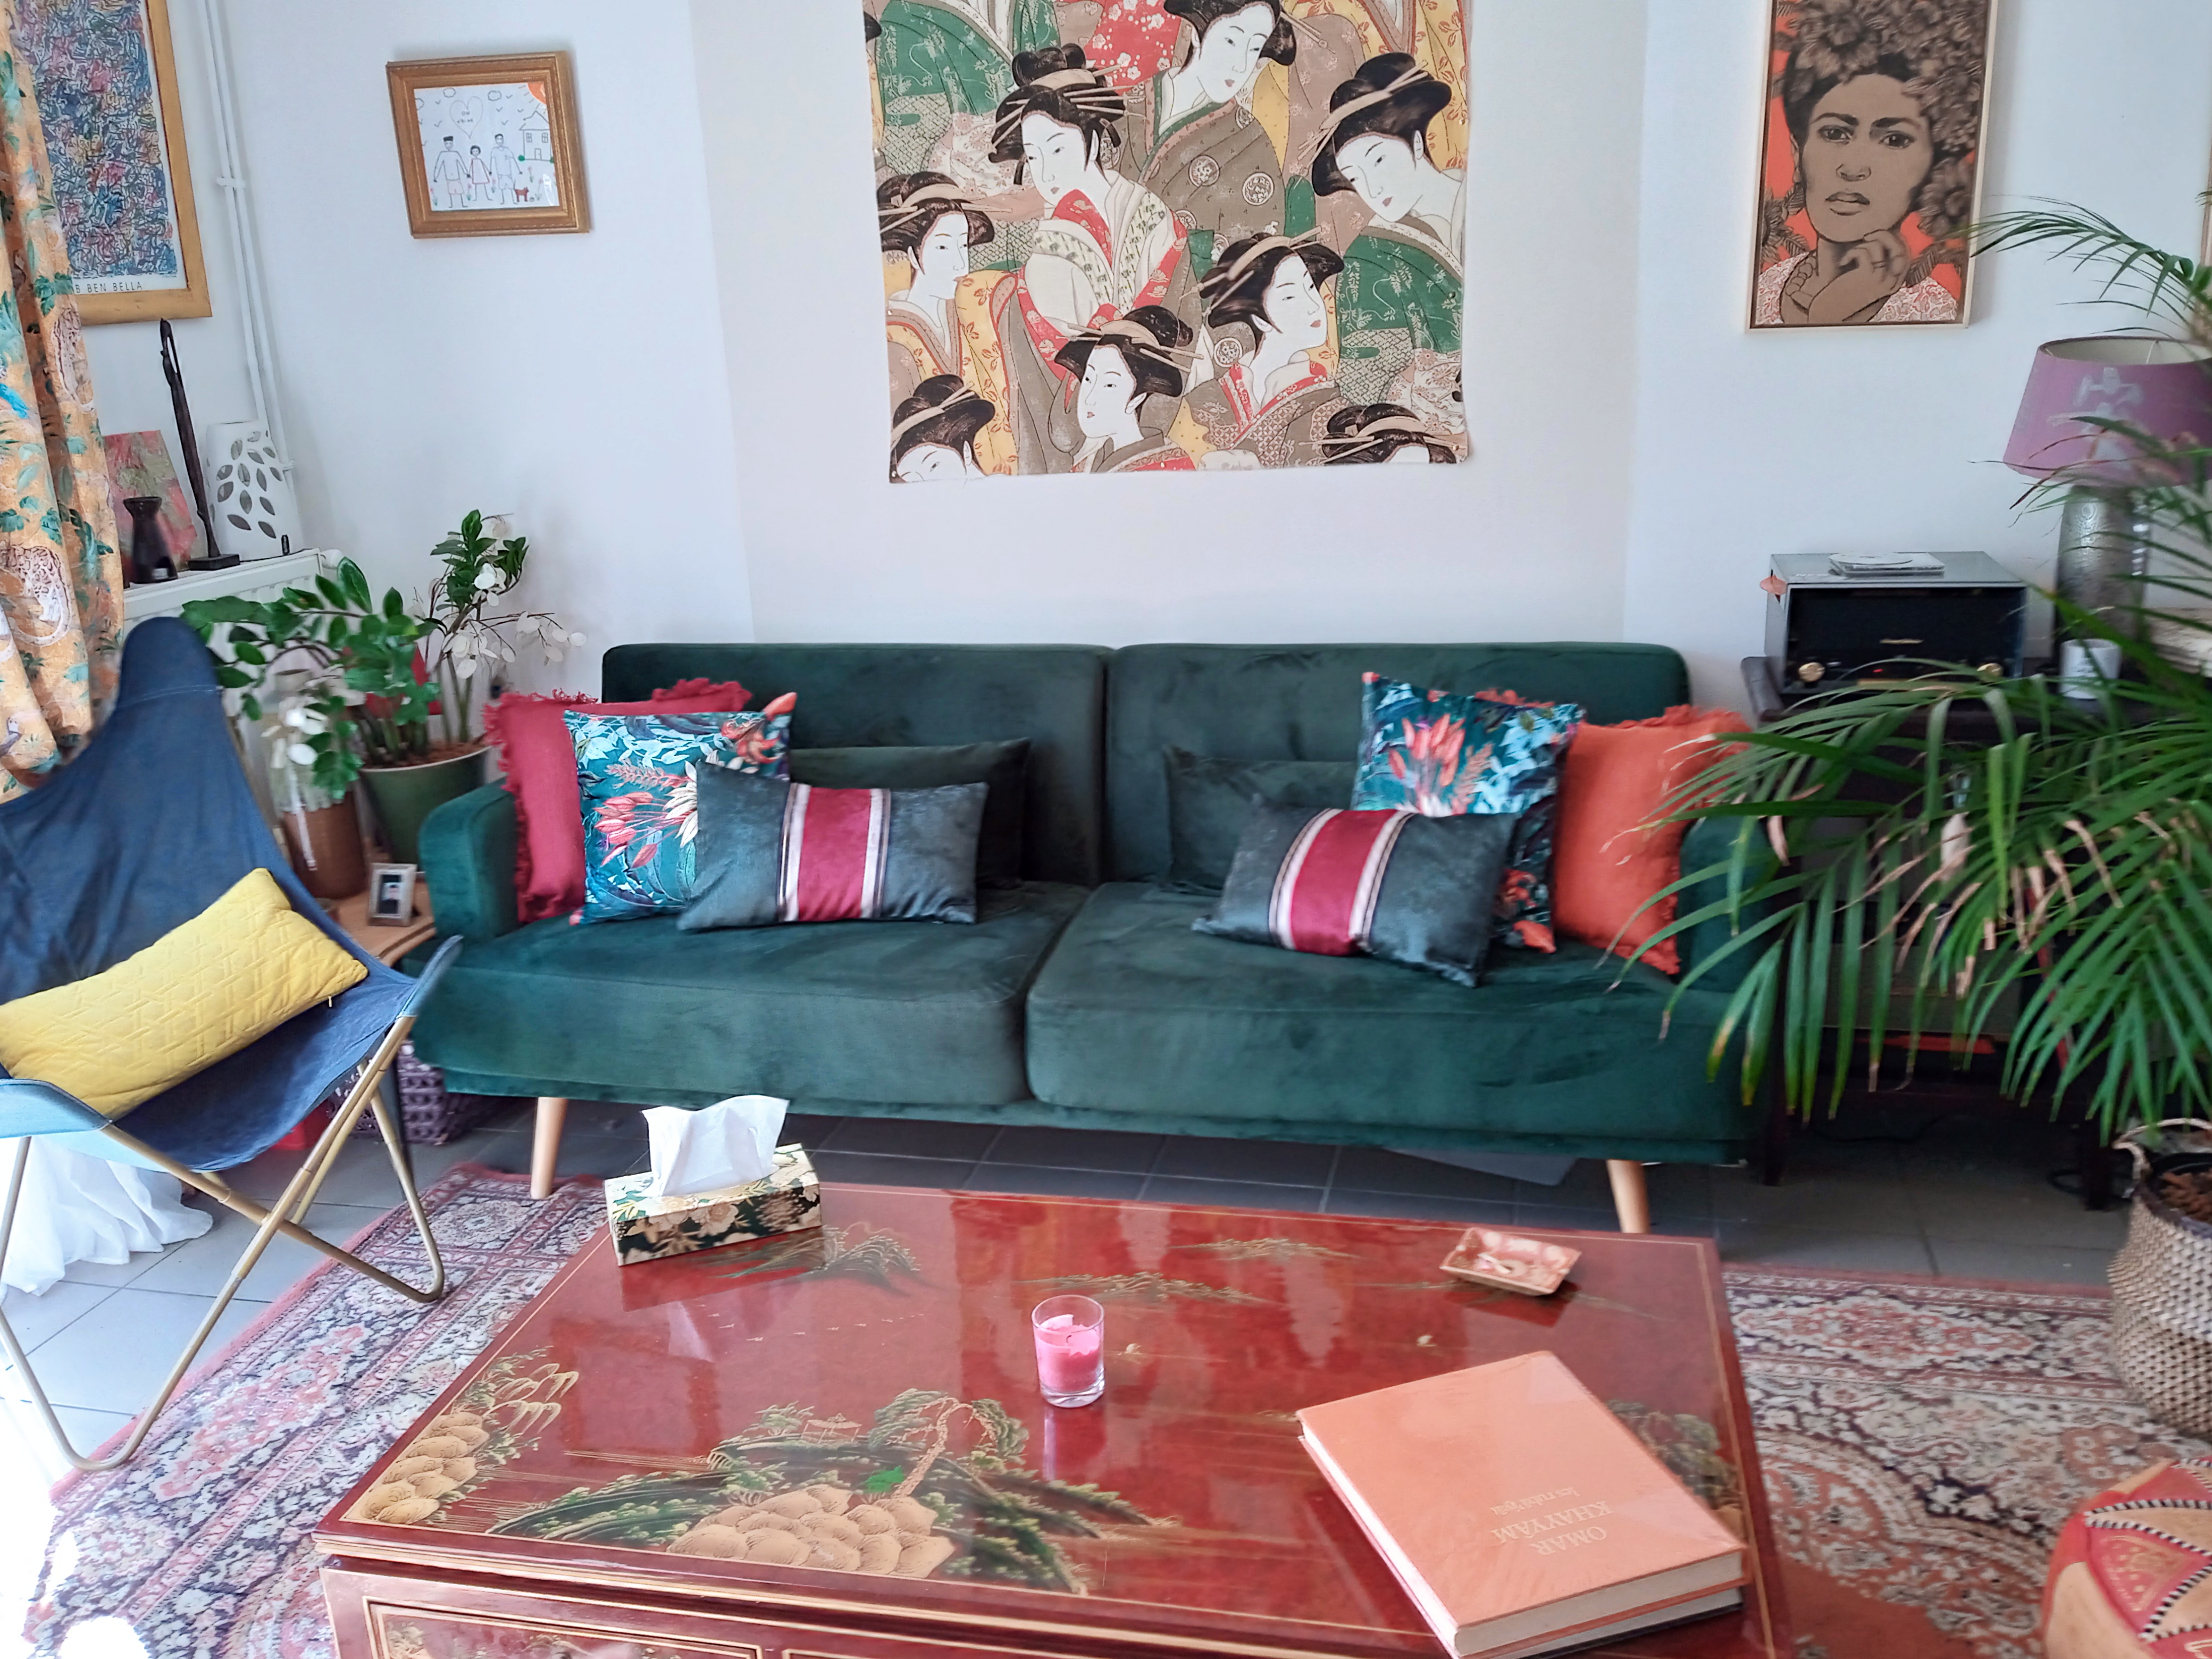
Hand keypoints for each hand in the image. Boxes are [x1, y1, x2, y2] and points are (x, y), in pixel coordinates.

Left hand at [1796, 229, 1910, 324]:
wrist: (1830, 314)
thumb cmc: (1845, 296)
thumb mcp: (1866, 281)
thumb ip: (1876, 266)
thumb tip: (1879, 240)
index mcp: (1893, 284)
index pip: (1906, 255)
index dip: (1897, 240)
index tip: (1881, 236)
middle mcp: (1890, 282)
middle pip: (1899, 248)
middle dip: (1884, 235)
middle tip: (1867, 236)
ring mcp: (1878, 280)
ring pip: (1879, 246)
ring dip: (1863, 244)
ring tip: (1852, 253)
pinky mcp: (1865, 277)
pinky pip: (1863, 252)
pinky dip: (1851, 252)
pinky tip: (1843, 262)